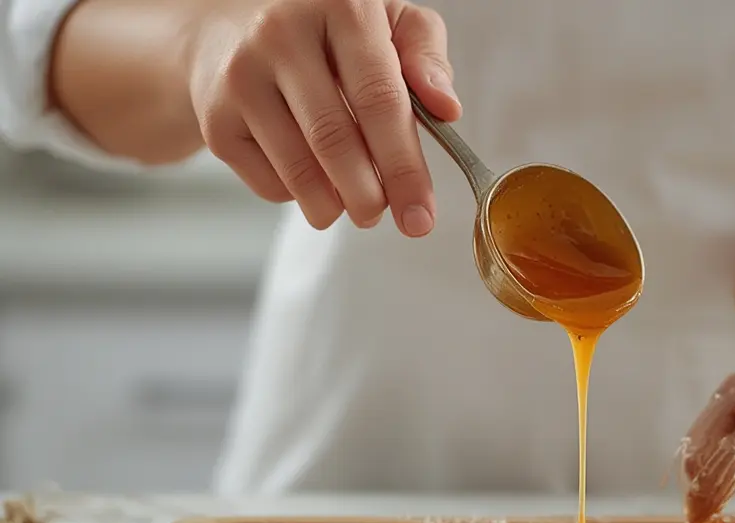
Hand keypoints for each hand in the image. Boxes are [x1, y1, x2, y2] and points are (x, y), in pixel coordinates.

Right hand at [183, 0, 459, 232]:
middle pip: (336, 141)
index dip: (404, 166)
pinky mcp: (215, 116)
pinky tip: (312, 180)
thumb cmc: (327, 33)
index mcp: (339, 5)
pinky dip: (300, 197)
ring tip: (357, 208)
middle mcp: (282, 33)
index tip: (422, 214)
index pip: (380, 99)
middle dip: (370, 197)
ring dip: (336, 207)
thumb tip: (447, 107)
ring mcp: (240, 75)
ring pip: (300, 171)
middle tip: (385, 217)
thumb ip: (425, 56)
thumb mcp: (386, 22)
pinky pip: (270, 182)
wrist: (230, 30)